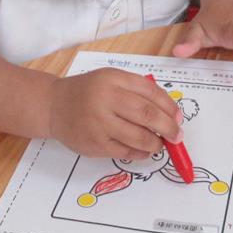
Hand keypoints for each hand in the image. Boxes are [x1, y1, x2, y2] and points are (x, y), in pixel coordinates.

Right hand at [47, 68, 182, 158]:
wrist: (54, 105)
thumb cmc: (89, 92)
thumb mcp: (111, 80)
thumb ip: (138, 92)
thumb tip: (170, 114)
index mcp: (113, 79)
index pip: (151, 92)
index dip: (169, 107)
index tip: (178, 117)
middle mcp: (106, 99)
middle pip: (148, 115)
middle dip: (168, 127)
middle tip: (177, 135)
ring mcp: (99, 123)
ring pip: (139, 137)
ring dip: (156, 143)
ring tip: (159, 144)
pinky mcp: (94, 144)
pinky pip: (125, 152)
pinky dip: (140, 153)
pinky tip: (143, 150)